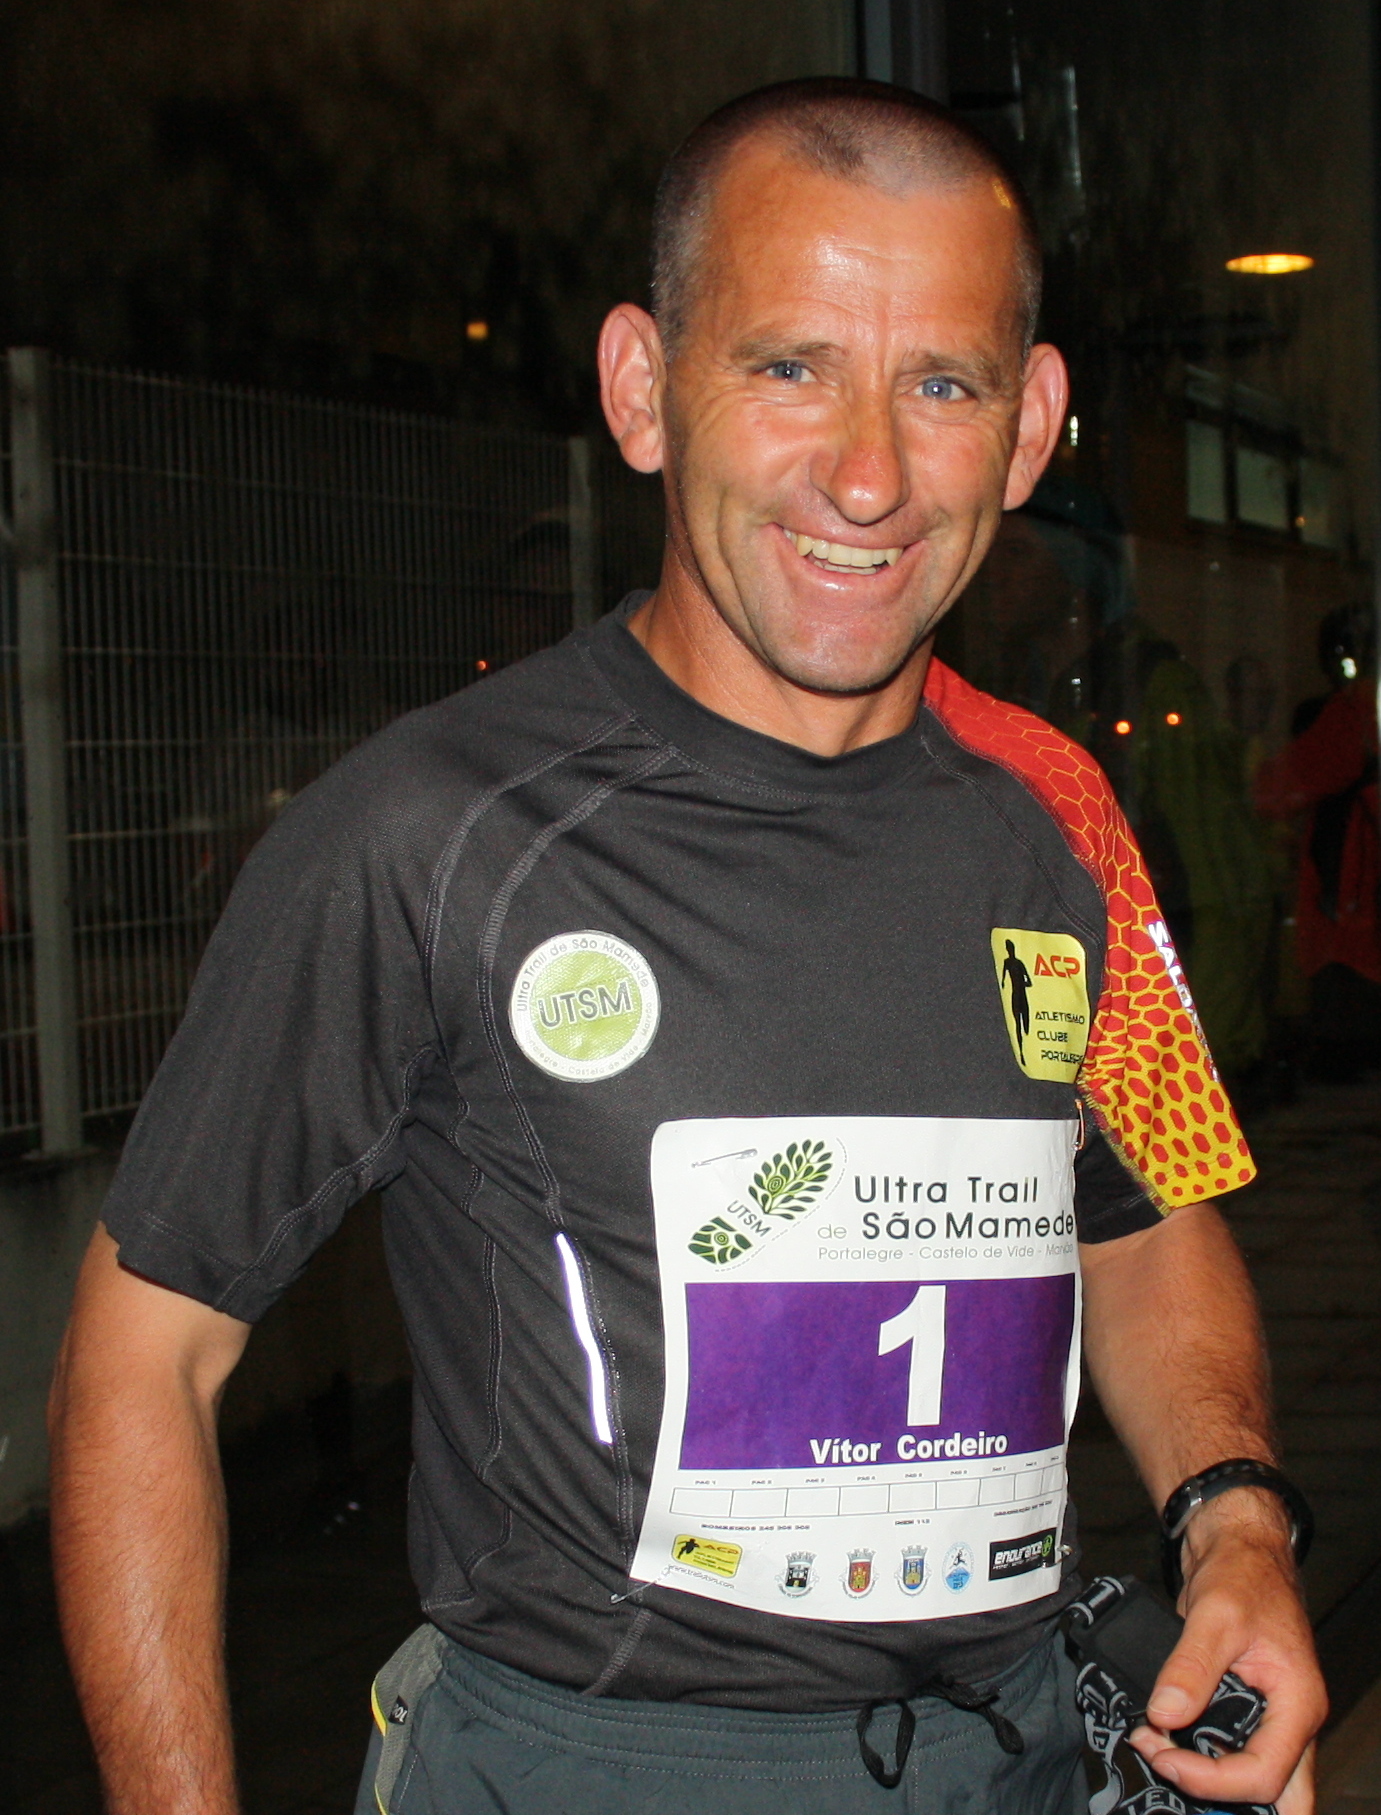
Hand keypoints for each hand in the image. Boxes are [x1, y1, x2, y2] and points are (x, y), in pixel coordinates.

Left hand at [1128, 1491, 1325, 1807]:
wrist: (1239, 1548)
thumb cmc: (1243, 1574)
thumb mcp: (1214, 1615)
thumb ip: (1190, 1666)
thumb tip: (1164, 1714)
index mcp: (1297, 1703)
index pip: (1264, 1774)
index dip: (1212, 1779)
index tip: (1165, 1756)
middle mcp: (1290, 1718)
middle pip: (1276, 1795)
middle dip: (1224, 1800)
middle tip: (1170, 1771)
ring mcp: (1271, 1717)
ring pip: (1258, 1779)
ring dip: (1211, 1780)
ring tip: (1159, 1753)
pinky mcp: (1248, 1708)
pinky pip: (1236, 1752)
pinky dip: (1204, 1757)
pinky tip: (1169, 1743)